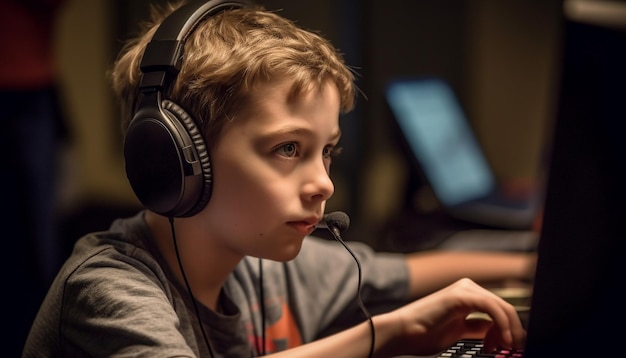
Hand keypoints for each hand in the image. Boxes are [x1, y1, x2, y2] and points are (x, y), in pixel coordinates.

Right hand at [378, 278, 525, 356]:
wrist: (402, 332)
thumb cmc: (422, 334)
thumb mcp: (458, 332)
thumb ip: (477, 329)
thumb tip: (497, 335)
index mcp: (466, 296)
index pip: (498, 310)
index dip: (508, 330)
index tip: (509, 347)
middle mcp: (466, 289)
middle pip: (503, 307)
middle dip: (513, 330)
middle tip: (514, 348)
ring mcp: (463, 290)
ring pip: (501, 306)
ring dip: (510, 329)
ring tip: (505, 346)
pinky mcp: (460, 295)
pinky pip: (491, 306)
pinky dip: (502, 324)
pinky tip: (501, 339)